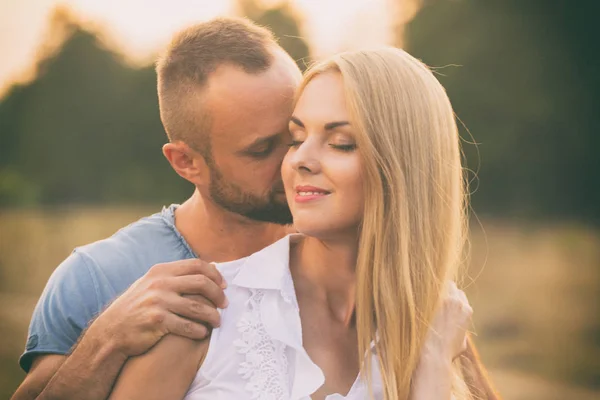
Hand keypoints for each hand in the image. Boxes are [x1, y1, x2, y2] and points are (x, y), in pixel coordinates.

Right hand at [87, 259, 226, 357]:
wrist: (111, 332)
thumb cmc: (137, 308)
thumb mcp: (151, 284)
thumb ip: (176, 276)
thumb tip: (209, 266)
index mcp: (161, 271)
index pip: (197, 265)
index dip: (215, 274)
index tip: (224, 286)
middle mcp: (160, 283)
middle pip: (201, 283)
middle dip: (218, 295)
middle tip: (225, 304)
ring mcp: (158, 302)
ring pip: (198, 307)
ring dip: (212, 315)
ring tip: (217, 321)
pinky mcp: (157, 321)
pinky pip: (188, 326)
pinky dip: (199, 330)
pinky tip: (202, 333)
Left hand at [422, 281, 472, 362]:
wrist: (434, 353)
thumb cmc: (446, 352)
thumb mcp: (461, 343)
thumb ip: (461, 331)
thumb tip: (456, 328)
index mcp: (466, 311)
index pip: (460, 295)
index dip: (451, 297)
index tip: (442, 301)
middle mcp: (457, 302)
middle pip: (451, 287)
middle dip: (443, 291)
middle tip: (432, 297)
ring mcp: (445, 299)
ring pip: (440, 285)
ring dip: (433, 289)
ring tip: (422, 295)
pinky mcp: (431, 299)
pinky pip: (427, 288)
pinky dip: (422, 291)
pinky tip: (415, 296)